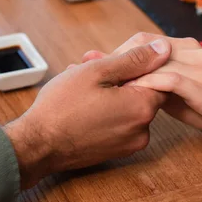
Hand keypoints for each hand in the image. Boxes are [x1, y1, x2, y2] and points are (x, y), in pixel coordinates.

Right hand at [5, 39, 170, 188]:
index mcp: (142, 107)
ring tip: (78, 83)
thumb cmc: (62, 106)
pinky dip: (104, 110)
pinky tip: (81, 102)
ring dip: (108, 92)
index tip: (107, 61)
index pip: (157, 77)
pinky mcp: (116, 152)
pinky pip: (117, 123)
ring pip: (126, 107)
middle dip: (117, 77)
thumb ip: (134, 59)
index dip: (132, 64)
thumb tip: (164, 49)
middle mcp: (142, 130)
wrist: (37, 146)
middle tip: (86, 66)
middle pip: (140, 92)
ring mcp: (129, 144)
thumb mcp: (97, 72)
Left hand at [79, 33, 201, 147]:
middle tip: (89, 71)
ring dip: (125, 72)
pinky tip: (128, 93)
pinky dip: (146, 84)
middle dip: (115, 59)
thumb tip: (110, 74)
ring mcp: (199, 64)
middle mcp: (191, 49)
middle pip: (144, 45)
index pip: (142, 41)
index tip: (90, 63)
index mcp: (182, 47)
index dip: (116, 51)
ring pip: (154, 60)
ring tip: (102, 84)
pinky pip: (169, 79)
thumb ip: (145, 80)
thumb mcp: (170, 91)